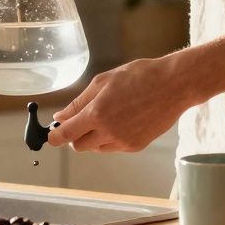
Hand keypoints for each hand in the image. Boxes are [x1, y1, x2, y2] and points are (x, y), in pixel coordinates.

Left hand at [48, 57, 198, 152]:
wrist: (174, 85)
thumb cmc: (140, 76)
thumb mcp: (103, 82)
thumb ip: (79, 102)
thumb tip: (60, 118)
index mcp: (97, 113)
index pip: (66, 134)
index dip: (54, 137)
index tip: (51, 135)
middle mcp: (108, 132)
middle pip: (78, 146)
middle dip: (75, 135)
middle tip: (81, 120)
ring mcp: (123, 142)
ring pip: (96, 148)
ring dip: (93, 137)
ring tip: (108, 115)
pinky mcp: (136, 146)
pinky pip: (113, 148)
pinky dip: (110, 138)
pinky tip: (122, 120)